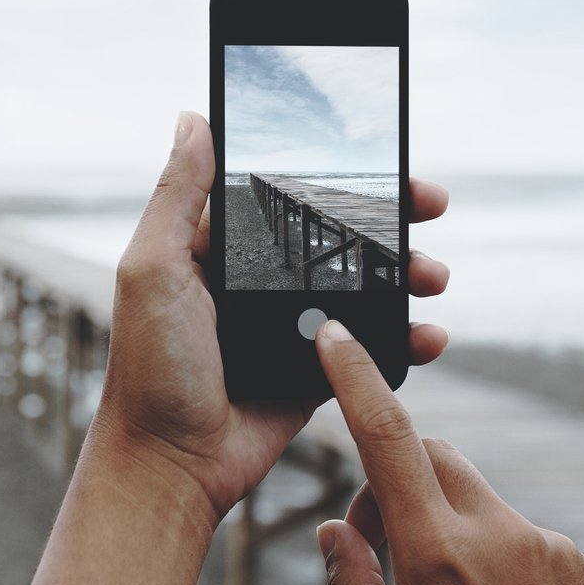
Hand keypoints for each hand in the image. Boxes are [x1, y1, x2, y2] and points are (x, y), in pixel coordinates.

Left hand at [88, 111, 451, 523]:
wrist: (170, 466)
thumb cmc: (149, 369)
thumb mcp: (152, 270)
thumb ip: (177, 196)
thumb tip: (192, 118)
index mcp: (216, 250)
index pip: (285, 195)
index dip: (335, 175)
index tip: (382, 160)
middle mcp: (255, 283)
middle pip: (335, 236)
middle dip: (388, 221)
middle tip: (431, 206)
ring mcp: (288, 328)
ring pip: (361, 288)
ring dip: (406, 277)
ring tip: (434, 277)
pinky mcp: (313, 374)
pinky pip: (369, 347)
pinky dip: (405, 340)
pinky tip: (430, 336)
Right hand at [312, 321, 583, 584]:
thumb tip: (335, 528)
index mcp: (438, 556)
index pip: (389, 439)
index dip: (358, 380)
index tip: (338, 336)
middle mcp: (503, 536)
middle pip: (439, 460)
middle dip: (404, 483)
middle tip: (389, 550)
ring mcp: (557, 552)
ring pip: (488, 509)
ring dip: (461, 538)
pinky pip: (536, 547)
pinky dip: (512, 572)